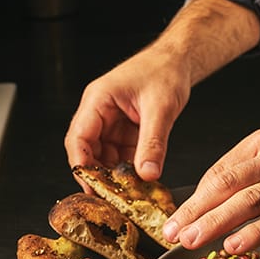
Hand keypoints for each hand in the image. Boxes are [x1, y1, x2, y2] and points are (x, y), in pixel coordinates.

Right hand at [64, 0, 259, 181]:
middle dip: (98, 174)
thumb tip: (147, 173)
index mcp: (98, 99)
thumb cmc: (166, 69)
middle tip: (111, 198)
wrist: (180, 60)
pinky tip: (139, 181)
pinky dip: (129, 167)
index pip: (79, 137)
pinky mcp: (125, 128)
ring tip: (128, 193)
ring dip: (115, 174)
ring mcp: (112, 121)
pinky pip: (121, 153)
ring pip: (104, 155)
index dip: (82, 164)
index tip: (91, 187)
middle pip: (88, 150)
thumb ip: (153, 142)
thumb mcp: (161, 108)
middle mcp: (100, 111)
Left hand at [162, 124, 259, 252]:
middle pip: (228, 185)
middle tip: (174, 231)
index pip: (220, 172)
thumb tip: (213, 195)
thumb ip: (248, 168)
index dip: (195, 198)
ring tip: (194, 239)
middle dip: (196, 211)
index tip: (176, 219)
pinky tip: (237, 245)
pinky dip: (256, 233)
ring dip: (217, 221)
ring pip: (249, 201)